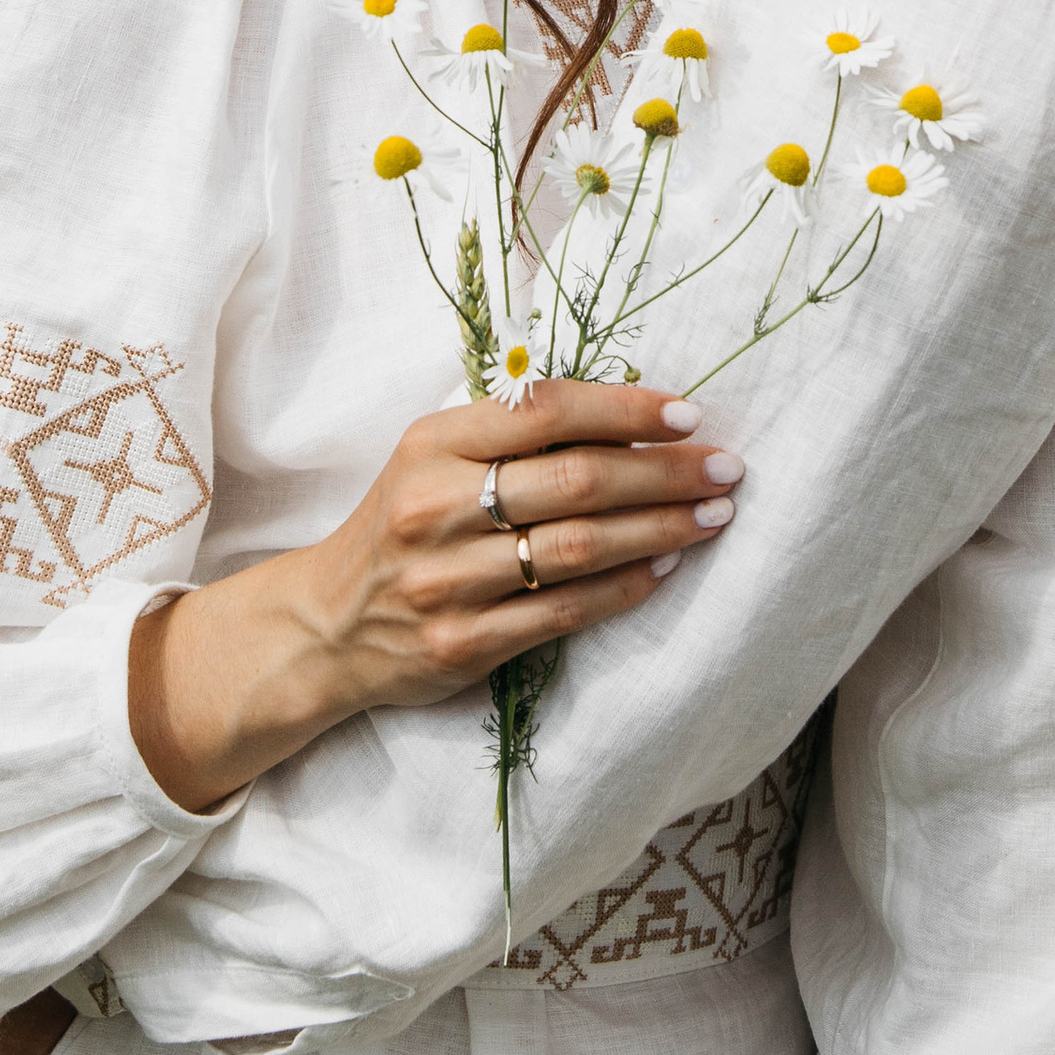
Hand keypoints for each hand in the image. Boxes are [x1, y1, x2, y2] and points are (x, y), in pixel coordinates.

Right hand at [129, 384, 742, 814]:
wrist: (327, 624)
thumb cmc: (403, 523)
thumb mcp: (433, 456)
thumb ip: (509, 431)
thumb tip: (629, 414)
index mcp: (431, 443)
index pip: (544, 410)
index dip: (624, 409)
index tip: (687, 414)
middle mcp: (435, 507)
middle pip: (575, 481)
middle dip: (664, 473)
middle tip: (727, 468)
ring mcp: (447, 581)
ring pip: (577, 549)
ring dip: (659, 530)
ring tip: (713, 516)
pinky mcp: (462, 644)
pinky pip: (563, 612)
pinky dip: (623, 588)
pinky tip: (664, 569)